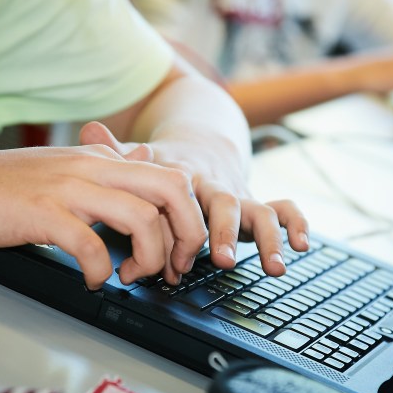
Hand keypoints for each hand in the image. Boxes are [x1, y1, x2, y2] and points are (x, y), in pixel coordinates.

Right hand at [0, 142, 207, 290]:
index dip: (187, 218)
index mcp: (100, 159)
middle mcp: (91, 167)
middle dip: (186, 234)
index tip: (177, 251)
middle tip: (172, 268)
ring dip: (149, 257)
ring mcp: (68, 189)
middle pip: (172, 189)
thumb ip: (106, 167)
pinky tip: (91, 281)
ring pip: (142, 218)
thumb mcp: (62, 166)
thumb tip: (143, 158)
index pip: (171, 177)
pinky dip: (100, 271)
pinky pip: (92, 246)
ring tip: (130, 276)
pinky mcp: (43, 214)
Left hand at [79, 122, 309, 280]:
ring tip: (275, 266)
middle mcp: (214, 185)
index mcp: (183, 175)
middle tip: (221, 260)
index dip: (176, 233)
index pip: (182, 201)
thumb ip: (116, 149)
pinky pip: (282, 209)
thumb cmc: (165, 161)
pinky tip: (303, 246)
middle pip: (223, 205)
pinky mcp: (255, 202)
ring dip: (267, 239)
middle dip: (223, 233)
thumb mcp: (139, 156)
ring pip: (259, 211)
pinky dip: (296, 224)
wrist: (202, 142)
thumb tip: (89, 127)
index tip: (172, 263)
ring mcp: (237, 194)